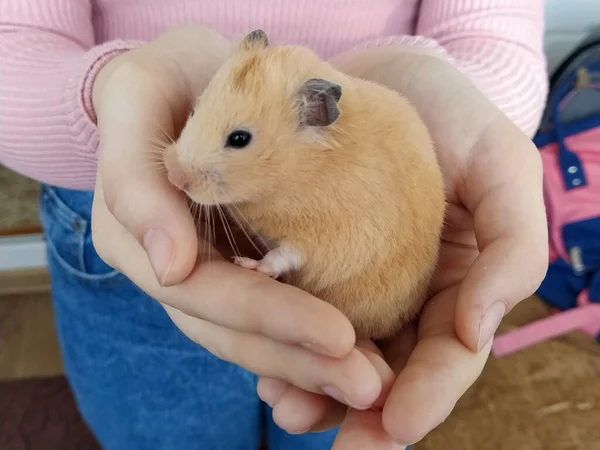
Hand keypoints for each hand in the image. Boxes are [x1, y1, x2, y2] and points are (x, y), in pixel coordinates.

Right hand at [90, 26, 386, 408]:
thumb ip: (134, 180)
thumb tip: (170, 266)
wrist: (191, 76)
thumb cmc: (162, 79)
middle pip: (234, 331)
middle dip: (300, 359)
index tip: (337, 336)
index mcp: (140, 239)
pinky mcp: (246, 264)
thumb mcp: (134, 99)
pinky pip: (278, 309)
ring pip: (258, 335)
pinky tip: (362, 351)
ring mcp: (212, 272)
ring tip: (375, 382)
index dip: (266, 317)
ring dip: (314, 363)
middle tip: (370, 384)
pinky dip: (313, 337)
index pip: (203, 293)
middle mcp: (176, 268)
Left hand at [256, 47, 547, 446]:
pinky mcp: (309, 261)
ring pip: (340, 354)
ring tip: (285, 410)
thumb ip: (513, 245)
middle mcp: (406, 292)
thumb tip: (478, 330)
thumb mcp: (502, 164)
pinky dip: (284, 346)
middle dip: (368, 415)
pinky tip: (265, 369)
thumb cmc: (449, 112)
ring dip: (316, 391)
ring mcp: (356, 282)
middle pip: (393, 370)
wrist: (381, 73)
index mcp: (459, 282)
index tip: (396, 426)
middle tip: (341, 447)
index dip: (429, 395)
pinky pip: (298, 314)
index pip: (450, 355)